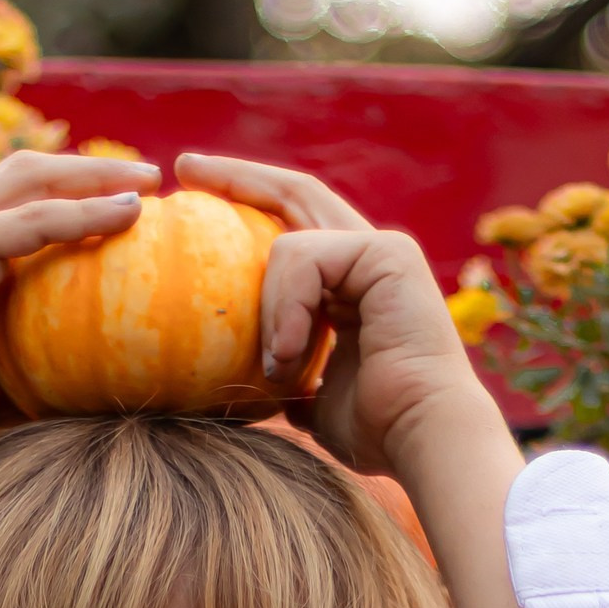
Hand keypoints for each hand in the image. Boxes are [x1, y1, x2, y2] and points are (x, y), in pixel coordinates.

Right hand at [0, 150, 160, 459]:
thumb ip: (35, 363)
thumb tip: (92, 386)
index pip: (16, 195)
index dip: (69, 187)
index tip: (123, 199)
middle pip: (28, 171)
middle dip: (90, 166)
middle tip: (147, 177)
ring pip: (34, 181)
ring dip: (95, 176)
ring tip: (149, 184)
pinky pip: (36, 221)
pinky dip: (84, 213)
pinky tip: (127, 216)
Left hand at [175, 153, 493, 479]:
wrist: (422, 439)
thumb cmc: (377, 431)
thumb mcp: (313, 401)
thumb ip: (288, 377)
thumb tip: (257, 384)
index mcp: (355, 285)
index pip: (295, 227)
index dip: (248, 206)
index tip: (195, 196)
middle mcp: (370, 257)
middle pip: (294, 194)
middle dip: (237, 177)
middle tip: (186, 168)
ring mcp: (382, 250)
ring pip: (288, 242)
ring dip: (266, 306)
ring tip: (276, 367)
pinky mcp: (387, 254)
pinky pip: (306, 259)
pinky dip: (286, 307)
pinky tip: (288, 355)